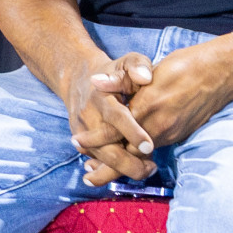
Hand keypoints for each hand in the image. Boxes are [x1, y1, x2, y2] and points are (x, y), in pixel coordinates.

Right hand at [63, 51, 157, 185]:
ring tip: (148, 171)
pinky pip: (98, 159)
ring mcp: (83, 133)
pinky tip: (134, 169)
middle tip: (151, 168)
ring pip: (102, 158)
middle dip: (128, 162)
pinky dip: (114, 168)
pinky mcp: (83, 143)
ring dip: (124, 169)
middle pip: (107, 147)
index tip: (149, 146)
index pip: (116, 117)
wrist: (80, 80)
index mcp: (101, 97)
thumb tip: (146, 77)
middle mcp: (89, 117)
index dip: (132, 132)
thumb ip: (137, 65)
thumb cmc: (114, 71)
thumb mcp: (127, 61)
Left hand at [81, 36, 232, 185]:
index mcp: (146, 108)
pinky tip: (132, 152)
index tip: (78, 143)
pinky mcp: (180, 135)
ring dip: (122, 163)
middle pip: (125, 157)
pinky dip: (139, 155)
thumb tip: (96, 82)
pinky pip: (154, 150)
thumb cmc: (187, 65)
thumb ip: (123, 80)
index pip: (112, 134)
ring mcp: (171, 134)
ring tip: (103, 167)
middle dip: (105, 168)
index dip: (93, 141)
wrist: (224, 72)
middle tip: (87, 175)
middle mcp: (157, 127)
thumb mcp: (152, 69)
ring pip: (140, 157)